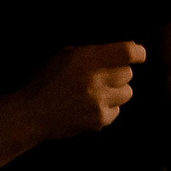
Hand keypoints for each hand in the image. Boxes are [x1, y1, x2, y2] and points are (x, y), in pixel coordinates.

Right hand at [0, 40, 146, 166]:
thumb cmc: (47, 80)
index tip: (139, 55)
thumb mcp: (65, 56)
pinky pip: (117, 110)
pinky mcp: (100, 119)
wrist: (31, 112)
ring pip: (127, 93)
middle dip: (118, 74)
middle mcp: (95, 79)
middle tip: (102, 78)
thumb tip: (124, 51)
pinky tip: (89, 107)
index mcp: (86, 58)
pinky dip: (108, 109)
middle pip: (128, 73)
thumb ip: (93, 53)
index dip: (138, 53)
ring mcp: (99, 101)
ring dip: (115, 92)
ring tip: (95, 93)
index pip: (128, 52)